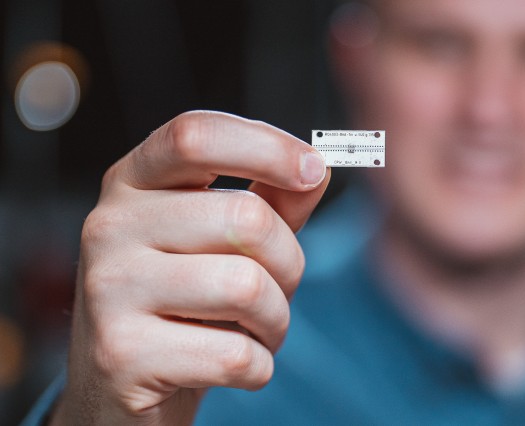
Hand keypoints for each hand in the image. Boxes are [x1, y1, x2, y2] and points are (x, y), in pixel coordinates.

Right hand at [50, 111, 329, 424]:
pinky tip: (230, 363)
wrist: (122, 384)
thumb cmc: (184, 302)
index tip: (314, 170)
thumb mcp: (221, 240)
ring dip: (275, 320)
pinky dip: (257, 366)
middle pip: (245, 218)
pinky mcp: (120, 355)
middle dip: (288, 263)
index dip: (266, 146)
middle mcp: (109, 226)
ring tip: (254, 329)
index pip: (196, 136)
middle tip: (276, 289)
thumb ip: (269, 200)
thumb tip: (318, 168)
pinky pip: (235, 356)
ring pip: (246, 288)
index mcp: (133, 183)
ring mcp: (108, 290)